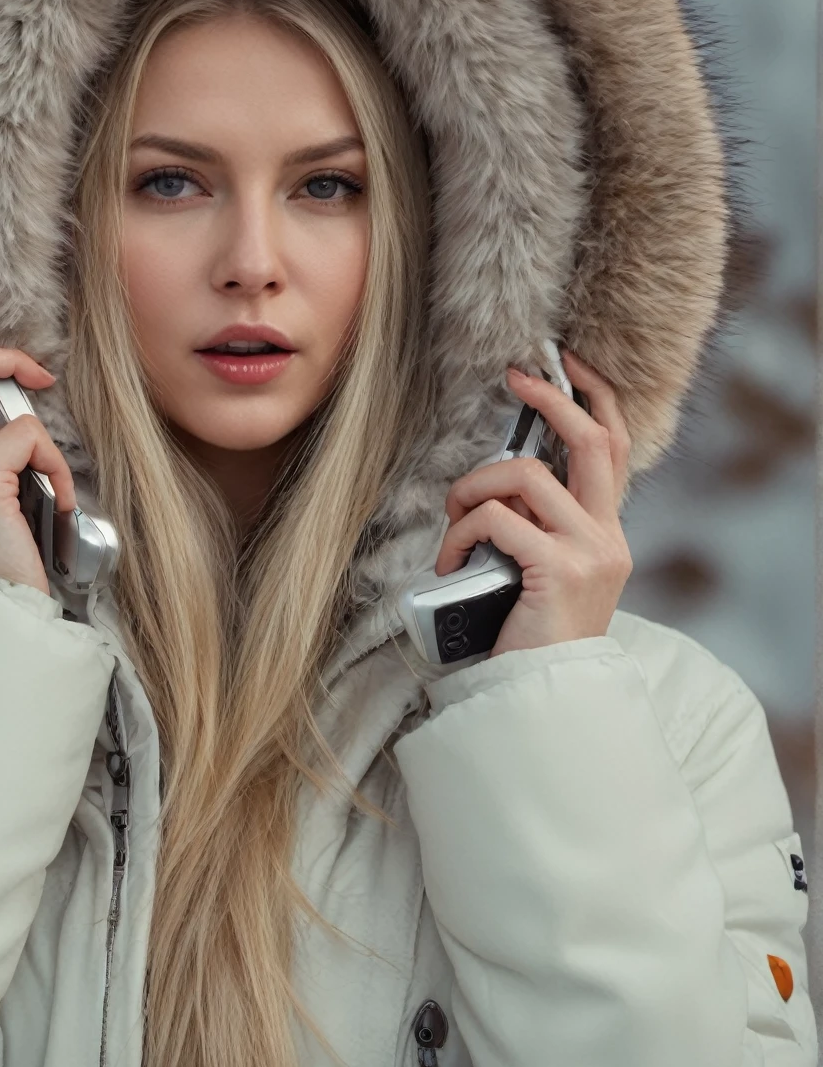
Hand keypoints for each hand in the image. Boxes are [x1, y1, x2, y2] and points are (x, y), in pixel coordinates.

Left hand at [433, 348, 632, 657]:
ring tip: (453, 523)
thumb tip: (494, 484)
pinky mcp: (559, 569)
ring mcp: (589, 551)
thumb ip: (532, 528)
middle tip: (514, 377)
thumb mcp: (537, 572)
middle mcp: (608, 537)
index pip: (613, 448)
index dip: (592, 398)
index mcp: (606, 533)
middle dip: (550, 399)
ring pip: (524, 477)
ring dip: (473, 489)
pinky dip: (461, 532)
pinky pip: (497, 519)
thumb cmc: (525, 636)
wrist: (543, 700)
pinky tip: (452, 562)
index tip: (561, 366)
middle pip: (590, 440)